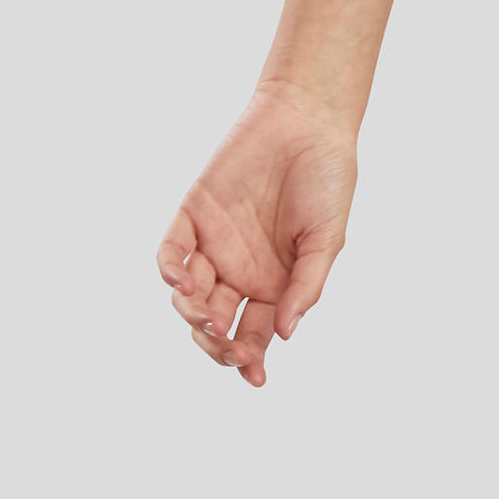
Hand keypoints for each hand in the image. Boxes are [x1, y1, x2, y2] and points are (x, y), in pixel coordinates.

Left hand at [157, 85, 358, 384]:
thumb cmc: (328, 181)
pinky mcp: (193, 214)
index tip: (254, 376)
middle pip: (216, 325)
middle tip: (228, 349)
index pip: (254, 335)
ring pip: (190, 297)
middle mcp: (240, 272)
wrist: (307, 122)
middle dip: (218, 346)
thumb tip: (285, 334)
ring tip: (208, 320)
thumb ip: (306, 287)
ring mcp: (215, 244)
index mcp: (274, 286)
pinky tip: (182, 284)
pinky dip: (170, 270)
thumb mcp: (327, 241)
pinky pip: (172, 251)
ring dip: (193, 316)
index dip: (250, 359)